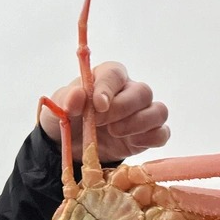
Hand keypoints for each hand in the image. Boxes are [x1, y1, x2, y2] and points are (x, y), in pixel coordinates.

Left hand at [39, 61, 169, 162]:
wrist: (69, 145)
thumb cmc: (67, 118)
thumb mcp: (58, 108)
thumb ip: (67, 100)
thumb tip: (77, 95)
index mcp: (106, 77)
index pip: (115, 74)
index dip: (108, 88)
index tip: (98, 106)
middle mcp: (128, 91)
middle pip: (142, 91)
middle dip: (122, 108)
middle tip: (100, 123)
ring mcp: (141, 113)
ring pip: (158, 111)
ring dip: (138, 123)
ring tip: (115, 132)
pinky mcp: (147, 135)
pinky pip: (162, 133)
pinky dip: (150, 138)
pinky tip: (131, 143)